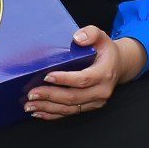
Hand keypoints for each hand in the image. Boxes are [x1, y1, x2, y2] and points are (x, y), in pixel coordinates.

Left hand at [28, 27, 142, 119]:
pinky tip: (39, 112)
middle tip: (32, 93)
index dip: (65, 79)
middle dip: (50, 96)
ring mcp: (95, 101)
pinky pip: (70, 113)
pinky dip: (53, 114)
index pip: (83, 79)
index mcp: (104, 73)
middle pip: (73, 97)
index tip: (47, 76)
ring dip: (48, 108)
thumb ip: (90, 33)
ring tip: (30, 105)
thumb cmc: (105, 50)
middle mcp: (101, 91)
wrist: (118, 65)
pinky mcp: (88, 107)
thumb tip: (77, 38)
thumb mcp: (101, 36)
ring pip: (70, 108)